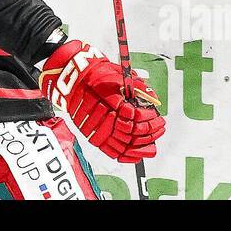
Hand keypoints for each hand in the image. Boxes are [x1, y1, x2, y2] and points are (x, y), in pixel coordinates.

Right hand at [39, 40, 164, 162]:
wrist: (71, 81)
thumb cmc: (94, 75)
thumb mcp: (117, 74)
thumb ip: (136, 86)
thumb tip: (153, 97)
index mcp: (107, 99)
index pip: (133, 115)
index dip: (148, 117)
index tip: (155, 114)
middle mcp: (101, 115)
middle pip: (131, 131)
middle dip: (149, 130)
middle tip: (159, 126)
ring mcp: (96, 128)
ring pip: (124, 144)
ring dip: (141, 145)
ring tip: (153, 142)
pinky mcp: (92, 136)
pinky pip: (112, 152)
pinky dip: (127, 156)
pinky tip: (137, 155)